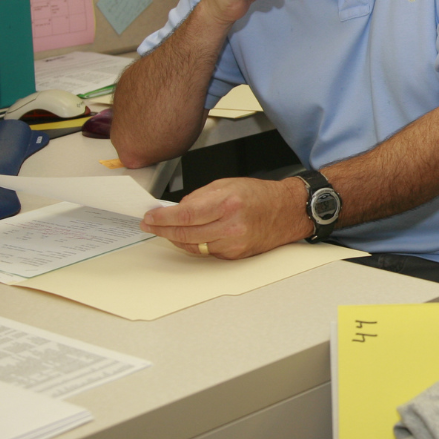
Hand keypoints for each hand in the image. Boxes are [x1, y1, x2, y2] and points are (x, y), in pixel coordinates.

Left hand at [141, 176, 311, 258]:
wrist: (288, 211)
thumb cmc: (261, 195)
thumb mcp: (228, 184)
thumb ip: (200, 197)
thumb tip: (176, 209)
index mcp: (228, 203)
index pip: (185, 215)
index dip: (163, 218)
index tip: (150, 217)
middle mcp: (231, 226)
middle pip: (185, 234)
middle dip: (163, 230)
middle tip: (151, 225)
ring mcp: (234, 243)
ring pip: (193, 246)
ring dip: (176, 238)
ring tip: (167, 230)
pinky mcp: (236, 254)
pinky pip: (206, 252)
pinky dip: (195, 244)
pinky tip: (190, 236)